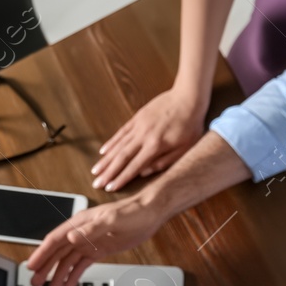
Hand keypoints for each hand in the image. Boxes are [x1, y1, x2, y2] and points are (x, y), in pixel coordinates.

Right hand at [28, 197, 165, 285]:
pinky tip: (69, 285)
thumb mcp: (111, 220)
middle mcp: (81, 233)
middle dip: (45, 268)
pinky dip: (74, 275)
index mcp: (80, 223)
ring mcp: (89, 242)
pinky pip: (81, 264)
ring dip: (58, 275)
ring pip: (68, 261)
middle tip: (35, 283)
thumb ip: (90, 230)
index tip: (32, 266)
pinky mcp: (99, 250)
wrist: (150, 214)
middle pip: (58, 252)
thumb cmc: (132, 212)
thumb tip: (70, 237)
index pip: (55, 240)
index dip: (42, 253)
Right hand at [91, 87, 205, 192]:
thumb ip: (165, 162)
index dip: (121, 179)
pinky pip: (121, 132)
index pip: (134, 167)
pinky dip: (111, 142)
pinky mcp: (138, 118)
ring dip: (106, 159)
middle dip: (108, 172)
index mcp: (156, 146)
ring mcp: (139, 126)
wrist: (188, 97)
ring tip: (95, 170)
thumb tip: (145, 173)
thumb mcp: (185, 148)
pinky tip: (103, 151)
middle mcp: (143, 136)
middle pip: (121, 157)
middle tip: (96, 183)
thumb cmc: (190, 125)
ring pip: (118, 145)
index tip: (110, 188)